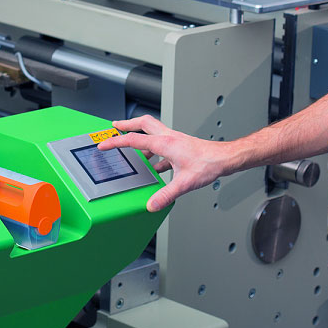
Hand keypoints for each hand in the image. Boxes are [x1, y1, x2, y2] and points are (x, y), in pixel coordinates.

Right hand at [98, 115, 232, 211]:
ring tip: (131, 145)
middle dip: (126, 124)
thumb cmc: (208, 164)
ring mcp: (175, 140)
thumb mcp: (184, 183)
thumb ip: (166, 195)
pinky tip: (154, 166)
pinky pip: (161, 145)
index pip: (133, 140)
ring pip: (152, 131)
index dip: (116, 142)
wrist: (224, 158)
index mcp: (164, 143)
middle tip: (114, 127)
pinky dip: (153, 151)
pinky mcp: (180, 146)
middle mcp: (168, 137)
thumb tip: (151, 204)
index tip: (104, 144)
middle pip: (143, 123)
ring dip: (139, 135)